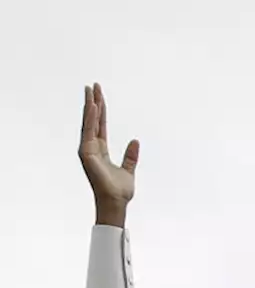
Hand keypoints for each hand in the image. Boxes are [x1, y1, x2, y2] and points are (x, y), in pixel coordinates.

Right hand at [79, 83, 138, 223]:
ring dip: (90, 106)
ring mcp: (88, 149)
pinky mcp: (86, 153)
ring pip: (89, 122)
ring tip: (91, 90)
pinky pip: (89, 132)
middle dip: (93, 102)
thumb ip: (131, 156)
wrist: (116, 202)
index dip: (100, 110)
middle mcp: (92, 147)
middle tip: (93, 85)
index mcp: (100, 149)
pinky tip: (93, 106)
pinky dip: (91, 119)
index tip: (98, 95)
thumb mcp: (129, 169)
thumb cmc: (119, 190)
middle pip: (92, 120)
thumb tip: (135, 141)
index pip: (100, 124)